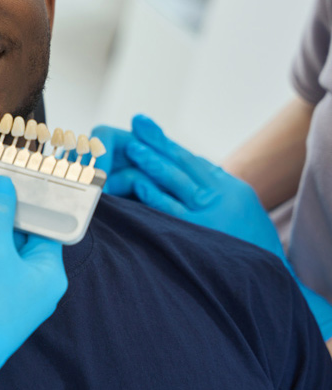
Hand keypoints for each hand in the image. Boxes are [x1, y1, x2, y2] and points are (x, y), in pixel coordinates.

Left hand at [110, 115, 284, 255]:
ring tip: (133, 147)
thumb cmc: (249, 244)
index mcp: (229, 187)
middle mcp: (221, 196)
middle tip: (137, 124)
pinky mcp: (198, 235)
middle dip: (157, 142)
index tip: (145, 125)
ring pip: (176, 182)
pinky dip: (155, 195)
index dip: (166, 142)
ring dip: (153, 163)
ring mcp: (209, 215)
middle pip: (182, 164)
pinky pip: (172, 211)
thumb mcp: (239, 208)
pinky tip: (140, 183)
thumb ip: (214, 188)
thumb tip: (182, 168)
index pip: (191, 159)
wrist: (270, 280)